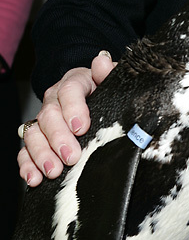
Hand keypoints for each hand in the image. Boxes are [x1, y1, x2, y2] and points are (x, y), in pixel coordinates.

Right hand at [17, 51, 114, 186]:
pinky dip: (27, 165)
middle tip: (71, 156)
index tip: (81, 127)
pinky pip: (26, 151)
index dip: (73, 109)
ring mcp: (43, 120)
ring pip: (33, 134)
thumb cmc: (104, 91)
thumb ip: (108, 73)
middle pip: (49, 116)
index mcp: (74, 83)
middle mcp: (54, 101)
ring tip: (54, 171)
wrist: (94, 97)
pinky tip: (34, 178)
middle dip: (58, 138)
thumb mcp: (111, 81)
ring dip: (42, 154)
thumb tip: (102, 62)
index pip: (69, 90)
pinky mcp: (38, 139)